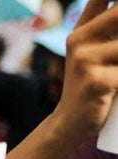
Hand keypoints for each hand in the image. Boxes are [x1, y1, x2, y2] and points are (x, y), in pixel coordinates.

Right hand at [53, 1, 117, 139]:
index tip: (116, 26)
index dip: (115, 5)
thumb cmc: (92, 86)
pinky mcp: (95, 80)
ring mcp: (85, 60)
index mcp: (81, 30)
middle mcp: (79, 40)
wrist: (70, 122)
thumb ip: (108, 31)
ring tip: (116, 71)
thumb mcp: (94, 53)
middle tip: (116, 57)